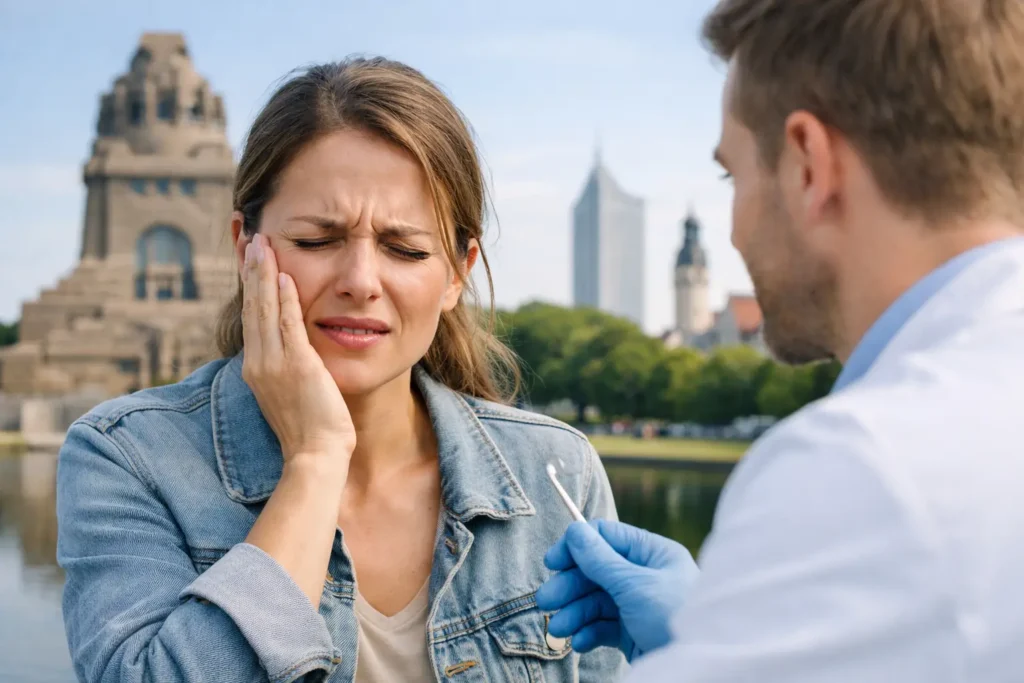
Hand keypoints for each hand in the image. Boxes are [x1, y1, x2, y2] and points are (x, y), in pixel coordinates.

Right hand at [241, 233, 355, 468]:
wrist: (315, 457)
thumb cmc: (310, 431)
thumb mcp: (292, 394)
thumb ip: (289, 369)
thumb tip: (295, 353)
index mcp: (257, 369)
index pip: (252, 319)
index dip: (251, 287)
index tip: (250, 261)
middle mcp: (258, 363)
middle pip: (252, 307)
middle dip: (251, 271)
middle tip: (251, 239)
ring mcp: (274, 364)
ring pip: (265, 309)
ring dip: (263, 274)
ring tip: (262, 244)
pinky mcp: (296, 366)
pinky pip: (288, 324)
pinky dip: (285, 297)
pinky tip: (285, 274)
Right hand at [535, 520, 698, 661]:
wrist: (696, 667)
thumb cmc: (675, 618)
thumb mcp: (636, 586)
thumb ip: (600, 560)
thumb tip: (574, 531)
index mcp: (652, 554)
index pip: (606, 537)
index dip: (576, 547)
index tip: (552, 562)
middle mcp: (644, 576)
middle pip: (595, 571)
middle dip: (569, 586)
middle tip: (545, 601)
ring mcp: (638, 605)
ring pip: (596, 601)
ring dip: (574, 613)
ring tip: (558, 629)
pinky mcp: (633, 633)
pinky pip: (603, 626)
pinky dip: (588, 632)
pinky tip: (580, 642)